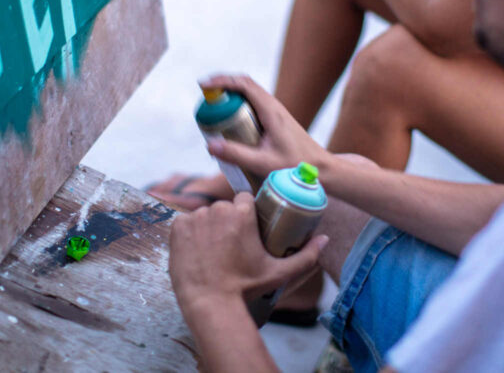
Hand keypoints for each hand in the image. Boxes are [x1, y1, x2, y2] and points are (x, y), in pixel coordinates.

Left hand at [169, 192, 327, 308]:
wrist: (210, 303)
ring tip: (213, 251)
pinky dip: (190, 233)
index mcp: (242, 213)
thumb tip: (325, 239)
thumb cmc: (245, 288)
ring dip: (209, 227)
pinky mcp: (178, 227)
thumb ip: (306, 255)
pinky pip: (186, 222)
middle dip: (227, 222)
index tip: (245, 230)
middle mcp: (218, 209)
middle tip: (229, 246)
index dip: (245, 214)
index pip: (244, 200)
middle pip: (224, 208)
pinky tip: (197, 250)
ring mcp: (195, 217)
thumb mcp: (278, 272)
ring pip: (205, 215)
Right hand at [201, 75, 328, 176]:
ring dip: (230, 95)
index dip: (222, 80)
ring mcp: (275, 112)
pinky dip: (238, 106)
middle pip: (245, 85)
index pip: (244, 84)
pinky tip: (229, 121)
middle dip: (222, 86)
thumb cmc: (295, 167)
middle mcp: (274, 106)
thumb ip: (236, 154)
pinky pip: (253, 105)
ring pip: (249, 94)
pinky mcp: (276, 120)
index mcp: (271, 110)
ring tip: (212, 108)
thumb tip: (210, 145)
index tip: (204, 85)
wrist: (321, 169)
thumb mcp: (263, 163)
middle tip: (203, 97)